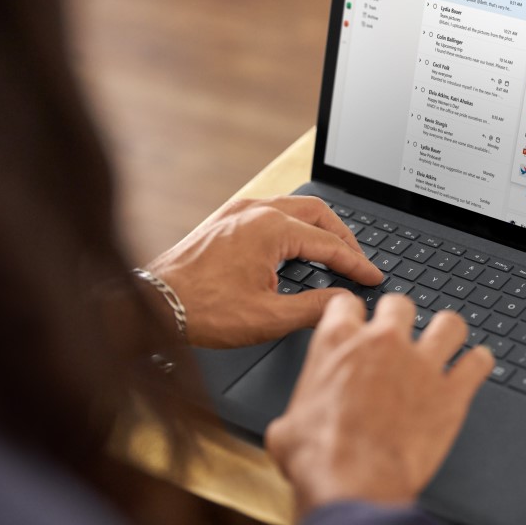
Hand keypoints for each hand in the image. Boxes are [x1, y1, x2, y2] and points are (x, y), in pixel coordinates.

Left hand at [145, 196, 382, 347]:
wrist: (152, 304)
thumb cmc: (203, 310)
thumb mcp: (268, 317)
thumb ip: (315, 307)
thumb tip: (345, 303)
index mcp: (272, 228)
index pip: (329, 244)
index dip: (357, 264)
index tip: (373, 278)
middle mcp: (257, 211)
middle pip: (318, 213)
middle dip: (344, 237)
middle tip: (360, 262)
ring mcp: (238, 211)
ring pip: (295, 207)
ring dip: (320, 227)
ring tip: (335, 251)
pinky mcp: (225, 219)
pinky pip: (272, 210)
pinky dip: (295, 224)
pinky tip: (297, 244)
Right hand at [265, 293, 493, 517]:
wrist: (354, 486)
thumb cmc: (319, 459)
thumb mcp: (287, 429)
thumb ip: (296, 413)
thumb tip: (292, 427)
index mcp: (337, 343)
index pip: (348, 304)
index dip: (354, 314)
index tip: (358, 322)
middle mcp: (383, 343)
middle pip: (400, 305)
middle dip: (400, 319)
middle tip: (400, 336)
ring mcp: (422, 365)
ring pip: (449, 324)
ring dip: (447, 332)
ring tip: (446, 342)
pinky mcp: (452, 394)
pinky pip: (477, 364)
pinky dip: (478, 365)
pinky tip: (475, 368)